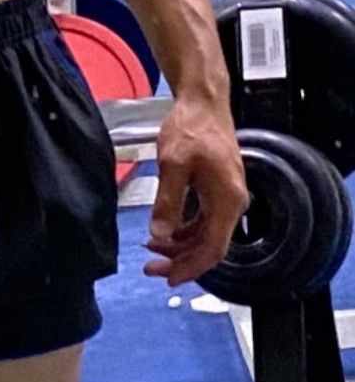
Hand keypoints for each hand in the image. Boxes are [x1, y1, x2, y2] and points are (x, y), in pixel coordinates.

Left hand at [144, 94, 248, 286]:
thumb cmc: (192, 128)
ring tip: (151, 248)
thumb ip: (168, 203)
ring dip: (179, 245)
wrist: (203, 103)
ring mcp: (225, 196)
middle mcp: (232, 203)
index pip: (212, 248)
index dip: (191, 268)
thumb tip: (160, 235)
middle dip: (180, 260)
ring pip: (203, 234)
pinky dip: (182, 229)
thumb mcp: (174, 165)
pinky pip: (201, 219)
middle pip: (208, 245)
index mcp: (227, 201)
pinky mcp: (215, 189)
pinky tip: (162, 230)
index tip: (168, 278)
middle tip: (151, 267)